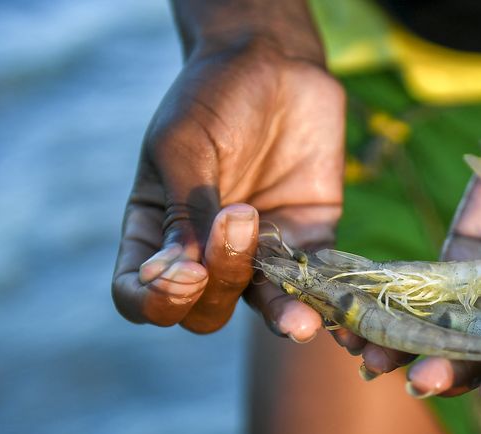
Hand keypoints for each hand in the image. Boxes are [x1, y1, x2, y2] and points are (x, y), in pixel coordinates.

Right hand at [112, 38, 343, 337]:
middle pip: (206, 309)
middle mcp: (207, 254)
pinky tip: (340, 312)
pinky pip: (317, 283)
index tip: (183, 273)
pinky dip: (328, 300)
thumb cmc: (212, 98)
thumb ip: (184, 209)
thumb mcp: (183, 146)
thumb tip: (185, 272)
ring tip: (299, 322)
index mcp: (157, 232)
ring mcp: (260, 253)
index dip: (156, 300)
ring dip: (281, 317)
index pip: (140, 294)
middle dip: (221, 286)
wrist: (274, 64)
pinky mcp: (309, 242)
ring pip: (264, 305)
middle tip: (239, 218)